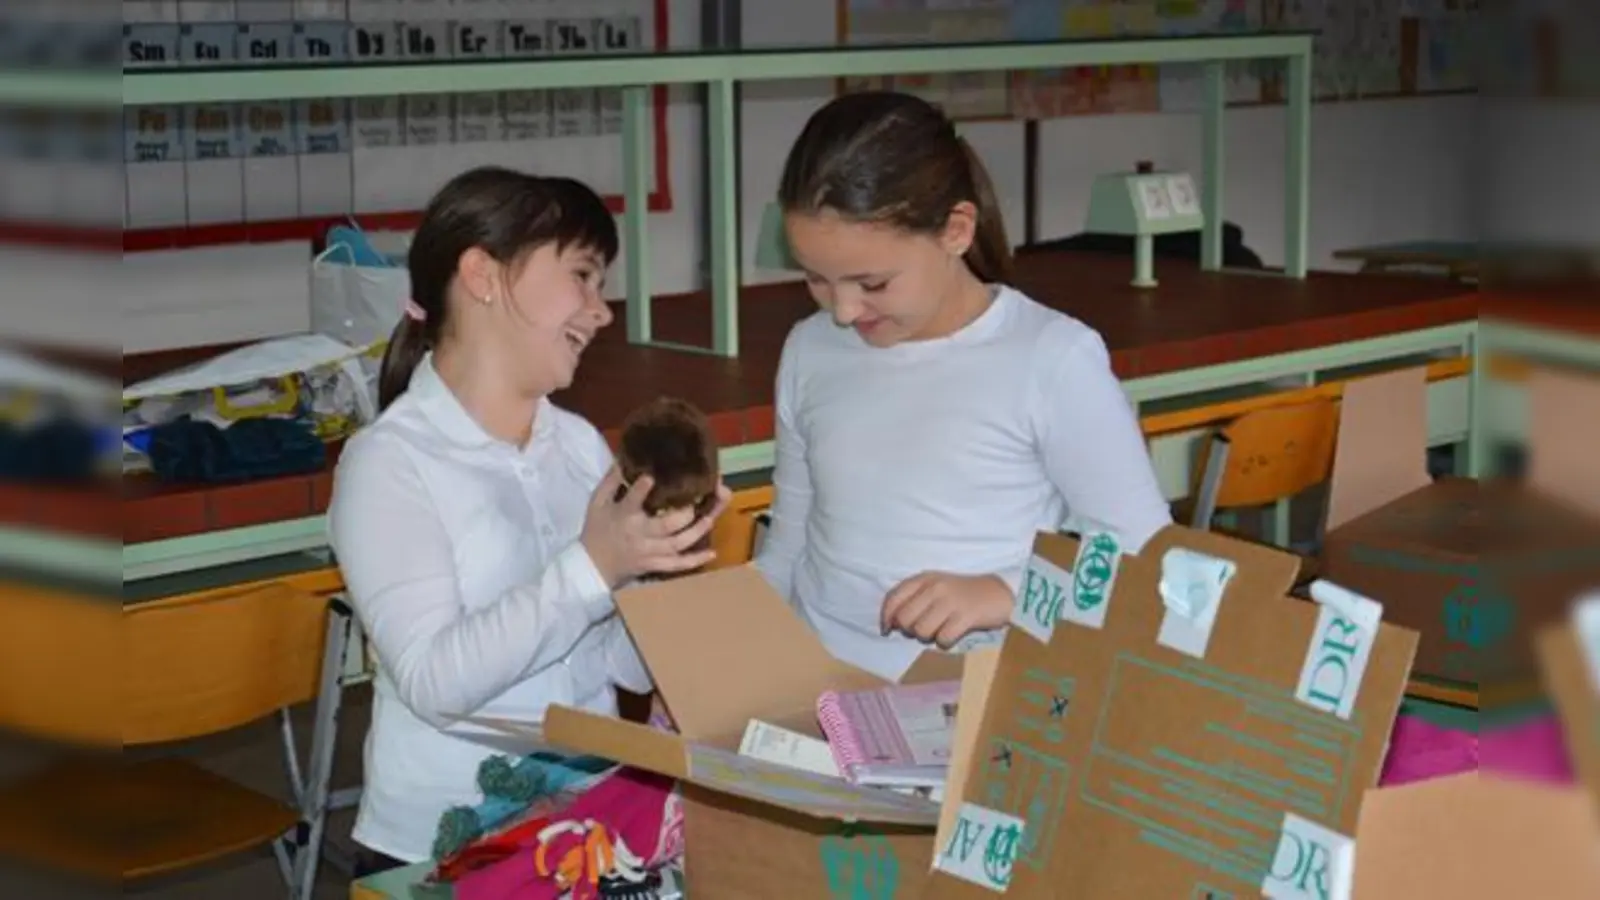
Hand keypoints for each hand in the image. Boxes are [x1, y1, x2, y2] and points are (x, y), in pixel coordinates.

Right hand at [581, 467, 730, 586]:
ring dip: (696, 532)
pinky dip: (695, 561)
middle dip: (684, 514)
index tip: (651, 477)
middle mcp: (639, 535)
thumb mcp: (597, 502)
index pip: (632, 501)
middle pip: (665, 526)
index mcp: (624, 516)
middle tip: (700, 499)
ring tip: (710, 519)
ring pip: (677, 545)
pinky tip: (712, 553)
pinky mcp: (654, 565)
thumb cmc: (596, 530)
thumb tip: (623, 459)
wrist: (592, 565)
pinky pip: (677, 565)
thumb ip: (611, 481)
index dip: (641, 489)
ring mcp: (649, 552)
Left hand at [880, 572, 1012, 649]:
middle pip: (905, 619)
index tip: (887, 629)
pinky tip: (953, 634)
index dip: (886, 617)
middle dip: (910, 630)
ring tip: (940, 630)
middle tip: (923, 629)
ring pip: (921, 631)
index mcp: (924, 578)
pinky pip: (943, 639)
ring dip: (929, 637)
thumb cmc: (961, 593)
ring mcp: (950, 601)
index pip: (893, 598)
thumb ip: (912, 599)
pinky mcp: (965, 616)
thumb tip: (890, 623)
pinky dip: (946, 642)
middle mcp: (935, 587)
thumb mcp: (935, 587)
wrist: (997, 593)